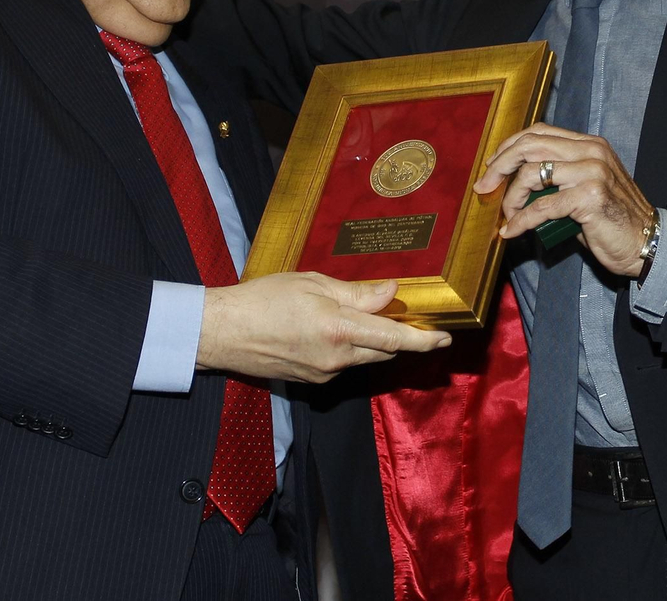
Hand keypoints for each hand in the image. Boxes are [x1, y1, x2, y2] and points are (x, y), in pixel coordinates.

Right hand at [195, 273, 450, 382]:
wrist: (221, 332)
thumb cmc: (263, 299)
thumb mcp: (312, 284)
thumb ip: (356, 292)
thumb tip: (391, 293)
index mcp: (339, 329)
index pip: (393, 338)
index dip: (423, 340)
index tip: (445, 339)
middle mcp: (337, 358)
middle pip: (384, 352)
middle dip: (399, 338)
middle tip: (406, 317)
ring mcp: (324, 374)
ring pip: (364, 359)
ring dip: (372, 343)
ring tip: (362, 318)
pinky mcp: (312, 381)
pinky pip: (343, 365)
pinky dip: (349, 350)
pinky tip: (331, 331)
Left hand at [473, 123, 653, 277]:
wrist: (646, 243)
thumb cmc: (612, 220)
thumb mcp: (584, 189)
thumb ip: (557, 179)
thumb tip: (515, 184)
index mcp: (590, 145)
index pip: (540, 132)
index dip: (510, 145)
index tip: (492, 164)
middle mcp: (591, 152)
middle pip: (530, 146)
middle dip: (499, 165)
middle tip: (483, 186)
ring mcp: (592, 172)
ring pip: (532, 174)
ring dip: (511, 198)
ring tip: (507, 216)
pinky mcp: (589, 197)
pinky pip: (542, 207)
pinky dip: (521, 220)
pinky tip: (512, 231)